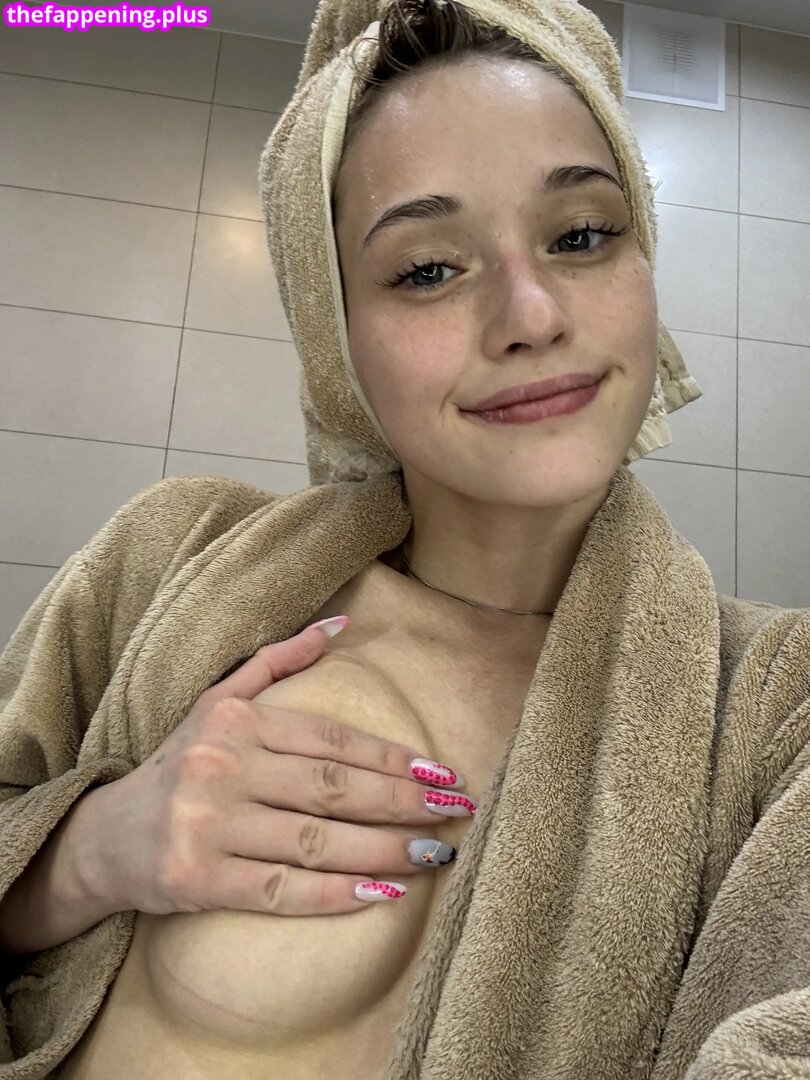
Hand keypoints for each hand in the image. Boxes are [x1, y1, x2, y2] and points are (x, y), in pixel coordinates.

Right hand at [80, 620, 469, 916]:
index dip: (391, 758)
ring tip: (435, 856)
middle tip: (456, 811)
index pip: (330, 740)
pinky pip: (281, 889)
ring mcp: (209, 825)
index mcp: (235, 721)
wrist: (104, 837)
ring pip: (315, 840)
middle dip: (403, 801)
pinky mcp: (198, 879)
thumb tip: (339, 624)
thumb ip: (275, 662)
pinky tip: (381, 895)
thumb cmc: (177, 765)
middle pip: (332, 788)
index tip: (441, 774)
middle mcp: (222, 766)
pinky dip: (335, 894)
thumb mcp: (216, 701)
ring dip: (384, 850)